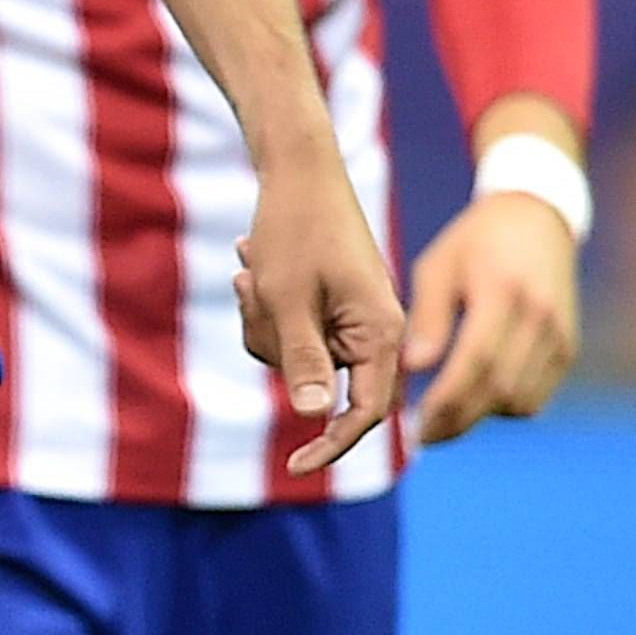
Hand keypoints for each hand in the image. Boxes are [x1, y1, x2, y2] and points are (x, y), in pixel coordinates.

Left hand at [232, 141, 405, 474]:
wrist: (297, 167)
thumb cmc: (294, 227)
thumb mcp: (287, 297)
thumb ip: (302, 357)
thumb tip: (312, 416)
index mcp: (382, 334)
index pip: (365, 413)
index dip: (331, 444)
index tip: (294, 468)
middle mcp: (376, 330)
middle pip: (320, 381)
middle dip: (275, 346)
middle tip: (253, 289)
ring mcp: (354, 317)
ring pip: (297, 355)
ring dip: (263, 320)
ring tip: (253, 268)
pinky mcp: (332, 304)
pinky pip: (292, 329)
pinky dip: (266, 305)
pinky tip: (254, 262)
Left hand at [403, 191, 580, 444]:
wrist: (536, 220)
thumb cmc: (474, 242)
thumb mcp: (438, 266)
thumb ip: (428, 317)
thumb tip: (412, 368)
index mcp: (504, 293)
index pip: (476, 363)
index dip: (446, 402)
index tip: (415, 428)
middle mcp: (540, 319)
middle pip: (500, 390)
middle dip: (459, 421)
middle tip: (423, 437)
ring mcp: (561, 337)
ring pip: (520, 401)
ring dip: (481, 416)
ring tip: (442, 416)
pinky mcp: (568, 349)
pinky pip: (536, 396)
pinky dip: (504, 406)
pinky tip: (475, 398)